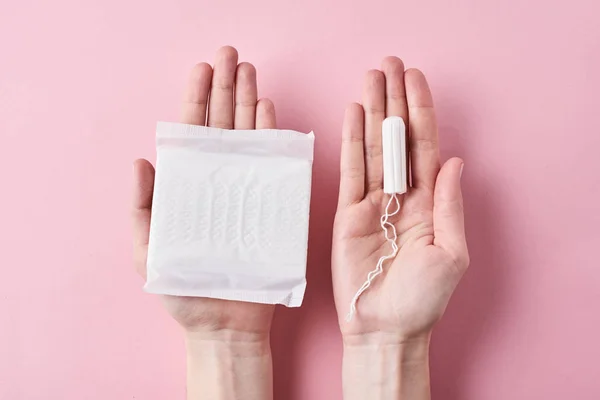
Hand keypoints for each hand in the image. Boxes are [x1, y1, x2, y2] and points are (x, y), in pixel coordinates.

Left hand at [131, 46, 275, 337]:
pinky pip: (272, 165)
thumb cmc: (184, 291)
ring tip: (252, 73)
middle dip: (227, 88)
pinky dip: (271, 136)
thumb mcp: (149, 251)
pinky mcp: (270, 204)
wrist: (224, 324)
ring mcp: (245, 191)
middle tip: (233, 56)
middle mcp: (217, 182)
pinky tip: (269, 111)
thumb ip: (143, 208)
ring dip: (249, 102)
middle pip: (221, 125)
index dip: (198, 98)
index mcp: (187, 187)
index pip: (192, 132)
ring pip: (247, 137)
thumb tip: (140, 161)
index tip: (205, 68)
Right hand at [332, 58, 468, 342]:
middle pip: (397, 138)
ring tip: (370, 77)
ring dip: (371, 112)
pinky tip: (352, 114)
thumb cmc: (422, 299)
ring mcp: (372, 203)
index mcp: (429, 202)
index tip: (416, 78)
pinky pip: (350, 172)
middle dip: (394, 100)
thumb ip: (449, 204)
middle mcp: (400, 196)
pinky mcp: (346, 214)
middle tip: (389, 65)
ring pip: (372, 148)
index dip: (421, 111)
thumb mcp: (451, 252)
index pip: (425, 146)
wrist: (384, 328)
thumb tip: (454, 160)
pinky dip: (351, 143)